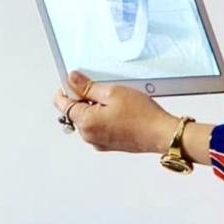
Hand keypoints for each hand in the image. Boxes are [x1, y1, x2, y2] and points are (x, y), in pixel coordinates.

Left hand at [52, 70, 179, 154]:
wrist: (161, 134)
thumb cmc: (142, 115)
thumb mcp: (112, 92)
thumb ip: (88, 86)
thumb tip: (72, 79)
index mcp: (86, 122)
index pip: (62, 104)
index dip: (66, 89)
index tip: (72, 81)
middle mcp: (88, 136)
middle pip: (74, 112)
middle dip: (82, 98)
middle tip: (101, 88)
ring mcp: (97, 142)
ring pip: (86, 119)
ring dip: (93, 108)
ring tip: (114, 101)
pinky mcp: (107, 144)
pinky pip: (97, 127)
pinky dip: (102, 117)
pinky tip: (118, 111)